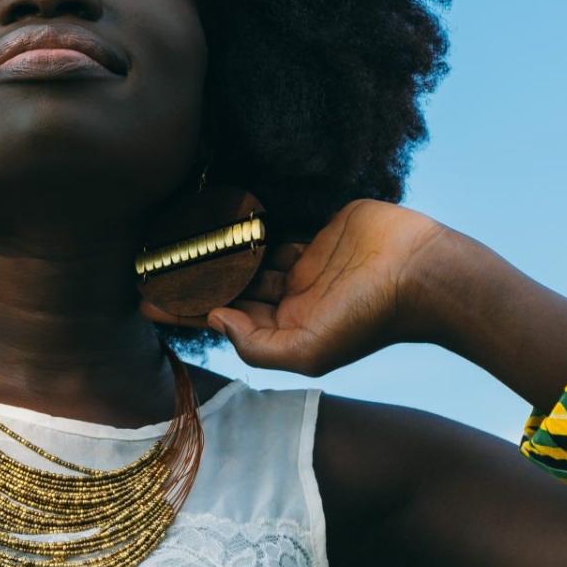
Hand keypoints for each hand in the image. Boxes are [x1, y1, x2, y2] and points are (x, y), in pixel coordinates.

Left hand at [141, 198, 450, 375]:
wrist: (422, 272)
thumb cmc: (370, 317)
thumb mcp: (309, 349)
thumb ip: (257, 344)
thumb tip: (214, 320)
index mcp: (287, 331)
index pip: (223, 321)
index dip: (185, 313)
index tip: (144, 303)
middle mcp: (291, 301)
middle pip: (229, 289)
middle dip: (191, 281)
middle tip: (148, 267)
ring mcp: (304, 265)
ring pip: (248, 258)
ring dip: (214, 251)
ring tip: (173, 241)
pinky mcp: (318, 233)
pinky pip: (274, 229)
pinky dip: (247, 225)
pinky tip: (216, 216)